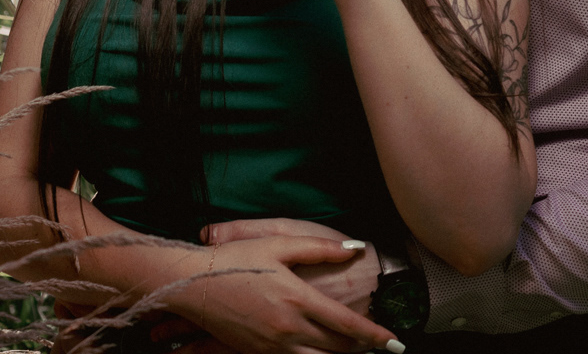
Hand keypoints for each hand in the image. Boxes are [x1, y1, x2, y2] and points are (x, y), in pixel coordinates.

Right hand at [166, 233, 396, 353]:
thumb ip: (318, 248)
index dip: (374, 335)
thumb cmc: (236, 260)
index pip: (346, 324)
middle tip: (377, 347)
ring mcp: (272, 345)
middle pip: (336, 348)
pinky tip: (318, 352)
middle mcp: (289, 328)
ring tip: (351, 353)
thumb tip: (353, 247)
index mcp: (298, 299)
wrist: (193, 285)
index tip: (394, 342)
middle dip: (360, 350)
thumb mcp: (278, 245)